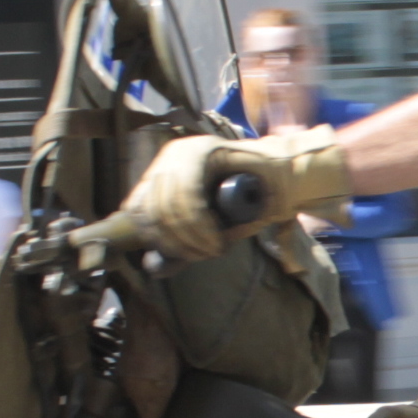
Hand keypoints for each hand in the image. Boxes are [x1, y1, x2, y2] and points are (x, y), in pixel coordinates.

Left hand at [115, 130, 346, 260]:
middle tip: (205, 254)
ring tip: (214, 248)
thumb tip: (150, 267)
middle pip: (152, 210)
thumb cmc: (246, 205)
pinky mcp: (203, 150)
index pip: (135, 209)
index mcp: (161, 173)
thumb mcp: (204, 230)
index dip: (154, 238)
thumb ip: (178, 247)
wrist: (283, 180)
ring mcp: (184, 150)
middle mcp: (168, 157)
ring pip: (169, 205)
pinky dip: (200, 225)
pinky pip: (188, 196)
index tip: (181, 255)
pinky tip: (216, 238)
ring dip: (192, 238)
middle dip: (177, 242)